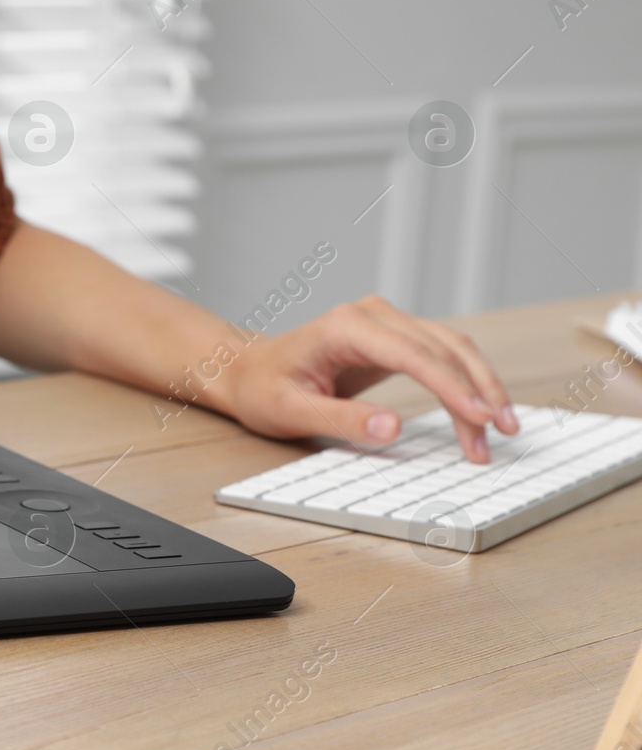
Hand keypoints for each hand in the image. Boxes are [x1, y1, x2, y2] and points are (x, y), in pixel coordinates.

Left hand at [218, 296, 519, 462]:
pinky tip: (479, 413)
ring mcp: (386, 322)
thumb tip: (392, 429)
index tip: (482, 418)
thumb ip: (341, 420)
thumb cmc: (262, 390)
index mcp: (346, 327)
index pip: (414, 355)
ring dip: (479, 389)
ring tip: (498, 433)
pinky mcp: (394, 338)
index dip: (453, 387)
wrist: (247, 371)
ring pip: (451, 349)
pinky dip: (464, 384)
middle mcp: (372, 315)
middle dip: (478, 392)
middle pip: (443, 348)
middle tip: (502, 435)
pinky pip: (441, 356)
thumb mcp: (291, 412)